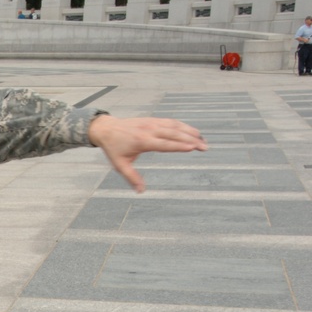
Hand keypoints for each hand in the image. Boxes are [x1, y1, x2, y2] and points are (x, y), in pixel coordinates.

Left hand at [87, 114, 206, 192]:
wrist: (107, 129)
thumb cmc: (114, 149)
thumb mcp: (120, 165)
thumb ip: (132, 177)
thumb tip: (140, 192)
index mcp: (142, 141)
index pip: (164, 144)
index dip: (179, 145)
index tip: (193, 147)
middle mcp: (149, 130)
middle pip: (174, 134)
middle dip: (191, 139)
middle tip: (205, 147)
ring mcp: (152, 123)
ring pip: (175, 126)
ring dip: (190, 132)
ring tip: (203, 140)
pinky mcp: (153, 120)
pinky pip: (171, 122)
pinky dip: (184, 126)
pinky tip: (193, 132)